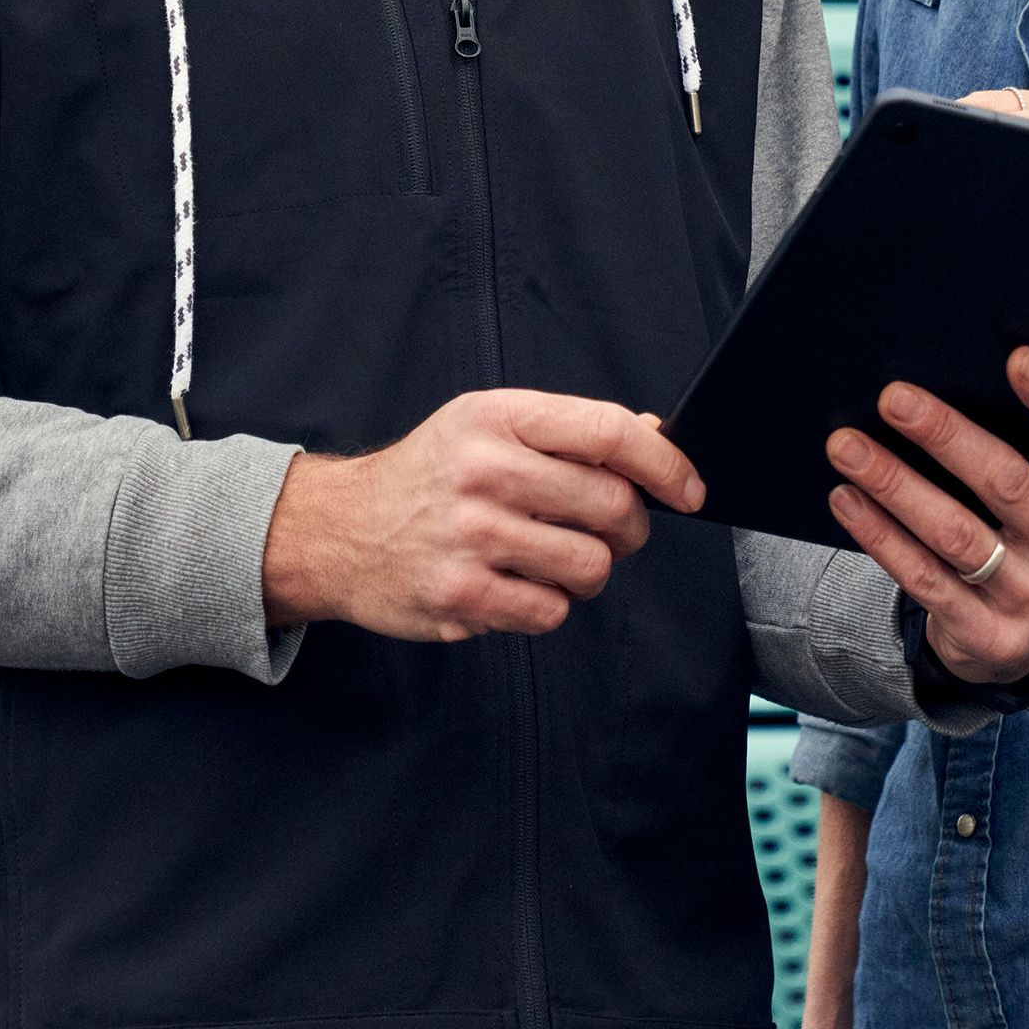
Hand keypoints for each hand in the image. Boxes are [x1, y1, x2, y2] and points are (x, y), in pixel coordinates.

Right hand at [262, 390, 705, 641]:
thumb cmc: (428, 474)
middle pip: (612, 506)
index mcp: (496, 417)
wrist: (339, 529)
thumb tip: (657, 440)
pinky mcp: (460, 593)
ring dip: (590, 572)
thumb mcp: (486, 425)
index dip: (666, 464)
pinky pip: (551, 612)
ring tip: (556, 560)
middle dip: (629, 528)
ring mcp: (470, 534)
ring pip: (591, 566)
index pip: (608, 432)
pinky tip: (514, 584)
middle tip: (611, 532)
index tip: (690, 489)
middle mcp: (483, 470)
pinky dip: (548, 605)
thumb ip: (567, 432)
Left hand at [823, 351, 1028, 685]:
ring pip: (956, 535)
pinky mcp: (990, 637)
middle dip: (946, 435)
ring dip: (895, 484)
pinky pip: (925, 579)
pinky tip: (847, 499)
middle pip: (1008, 485)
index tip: (1016, 356)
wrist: (1023, 642)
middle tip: (892, 397)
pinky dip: (881, 535)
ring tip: (847, 446)